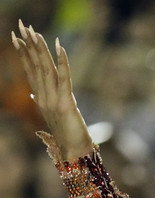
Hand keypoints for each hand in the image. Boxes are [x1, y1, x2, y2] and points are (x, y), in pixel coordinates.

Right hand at [12, 21, 92, 158]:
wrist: (75, 152)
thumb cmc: (67, 135)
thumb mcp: (52, 116)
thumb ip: (42, 102)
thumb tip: (32, 95)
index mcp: (40, 99)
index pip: (29, 71)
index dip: (23, 54)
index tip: (17, 37)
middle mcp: (44, 98)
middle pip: (35, 66)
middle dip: (28, 45)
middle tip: (22, 25)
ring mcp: (53, 100)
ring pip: (45, 69)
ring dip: (40, 49)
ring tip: (34, 32)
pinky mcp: (66, 103)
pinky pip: (64, 78)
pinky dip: (62, 62)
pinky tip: (59, 46)